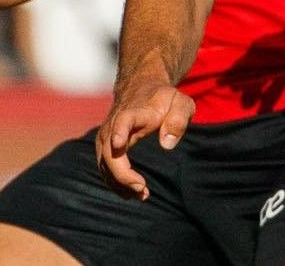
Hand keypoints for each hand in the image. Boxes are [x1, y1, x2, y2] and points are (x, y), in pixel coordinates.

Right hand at [95, 78, 193, 199]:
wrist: (141, 89)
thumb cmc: (165, 99)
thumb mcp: (181, 103)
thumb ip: (178, 120)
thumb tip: (167, 145)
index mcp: (134, 112)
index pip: (124, 121)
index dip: (120, 131)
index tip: (119, 144)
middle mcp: (114, 125)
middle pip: (110, 152)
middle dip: (122, 174)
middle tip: (142, 189)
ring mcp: (106, 137)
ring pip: (105, 165)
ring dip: (120, 183)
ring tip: (142, 195)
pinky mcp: (104, 147)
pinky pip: (105, 168)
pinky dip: (116, 182)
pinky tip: (132, 193)